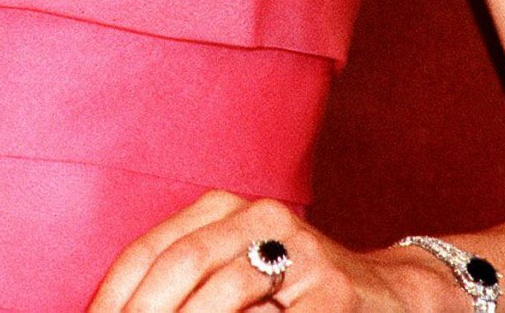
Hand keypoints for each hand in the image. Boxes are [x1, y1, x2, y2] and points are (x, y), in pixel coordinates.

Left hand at [87, 190, 442, 310]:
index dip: (114, 297)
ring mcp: (300, 251)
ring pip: (222, 298)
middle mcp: (259, 217)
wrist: (390, 298)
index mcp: (224, 208)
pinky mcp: (333, 292)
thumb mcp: (234, 277)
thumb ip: (184, 289)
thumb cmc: (293, 296)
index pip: (151, 251)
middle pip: (180, 268)